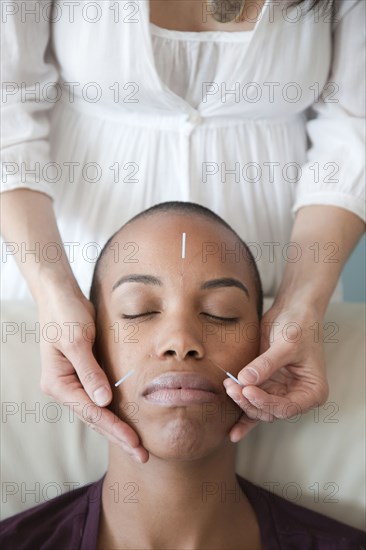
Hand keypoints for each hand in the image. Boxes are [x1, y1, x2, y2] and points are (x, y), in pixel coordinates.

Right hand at [37, 289, 148, 462]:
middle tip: (142, 456)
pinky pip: (99, 398)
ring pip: (97, 411)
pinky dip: (113, 411)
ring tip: (137, 446)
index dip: (115, 429)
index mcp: (58, 383)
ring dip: (117, 427)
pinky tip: (127, 420)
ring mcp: (73, 382)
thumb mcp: (78, 341)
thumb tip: (105, 402)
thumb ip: (91, 372)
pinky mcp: (83, 374)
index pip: (92, 412)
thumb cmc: (65, 315)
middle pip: (95, 418)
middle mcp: (64, 387)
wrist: (60, 295)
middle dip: (119, 436)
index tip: (135, 444)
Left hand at [223, 302, 328, 442]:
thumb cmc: (299, 325)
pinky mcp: (266, 384)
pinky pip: (254, 404)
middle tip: (231, 386)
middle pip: (270, 410)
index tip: (247, 390)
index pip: (287, 408)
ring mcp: (281, 391)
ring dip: (242, 401)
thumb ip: (266, 364)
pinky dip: (243, 414)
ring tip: (227, 386)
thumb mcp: (287, 344)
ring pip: (258, 407)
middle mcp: (297, 396)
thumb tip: (245, 381)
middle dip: (249, 401)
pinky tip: (233, 432)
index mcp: (312, 391)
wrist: (294, 309)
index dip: (265, 402)